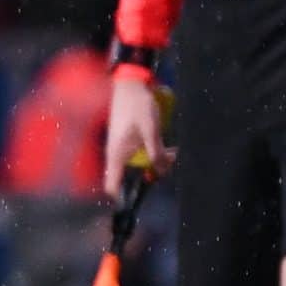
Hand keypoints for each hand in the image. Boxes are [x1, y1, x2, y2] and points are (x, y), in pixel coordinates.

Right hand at [101, 77, 173, 196]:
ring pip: (140, 162)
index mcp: (116, 154)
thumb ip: (156, 152)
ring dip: (156, 160)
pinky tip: (168, 147)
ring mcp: (122, 146)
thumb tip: (161, 172)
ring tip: (174, 153)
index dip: (121, 196)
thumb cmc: (138, 106)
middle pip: (132, 174)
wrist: (130, 84)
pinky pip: (141, 152)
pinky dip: (153, 151)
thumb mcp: (150, 130)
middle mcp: (116, 153)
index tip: (136, 201)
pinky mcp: (129, 139)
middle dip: (151, 172)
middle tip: (171, 164)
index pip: (112, 184)